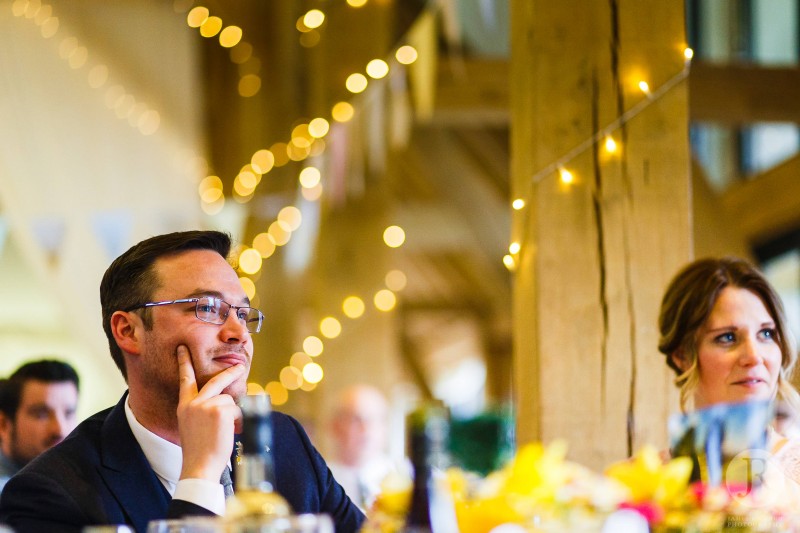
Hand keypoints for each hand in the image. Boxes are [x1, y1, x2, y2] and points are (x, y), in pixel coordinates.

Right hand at [176, 344, 244, 480]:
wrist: (199, 465)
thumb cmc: (199, 450)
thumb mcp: (192, 425)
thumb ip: (202, 409)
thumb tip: (223, 400)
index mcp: (184, 406)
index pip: (185, 380)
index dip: (185, 363)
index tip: (182, 349)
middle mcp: (193, 403)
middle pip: (216, 381)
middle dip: (230, 373)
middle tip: (239, 367)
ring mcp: (206, 405)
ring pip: (229, 400)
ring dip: (233, 415)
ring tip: (224, 431)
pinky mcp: (220, 410)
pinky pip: (236, 409)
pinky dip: (237, 420)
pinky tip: (229, 432)